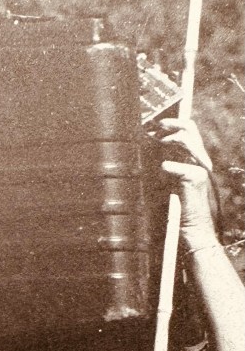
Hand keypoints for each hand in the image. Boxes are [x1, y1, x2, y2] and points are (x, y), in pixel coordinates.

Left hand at [157, 118, 216, 243]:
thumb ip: (165, 164)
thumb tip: (150, 148)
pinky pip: (180, 165)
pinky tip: (163, 169)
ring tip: (158, 146)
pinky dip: (169, 166)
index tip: (156, 123)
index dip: (173, 122)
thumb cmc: (179, 207)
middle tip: (155, 128)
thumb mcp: (170, 180)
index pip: (189, 130)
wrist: (194, 228)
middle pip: (190, 128)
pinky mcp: (196, 179)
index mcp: (195, 157)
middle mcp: (200, 159)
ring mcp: (200, 167)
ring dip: (168, 141)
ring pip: (186, 140)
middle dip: (171, 124)